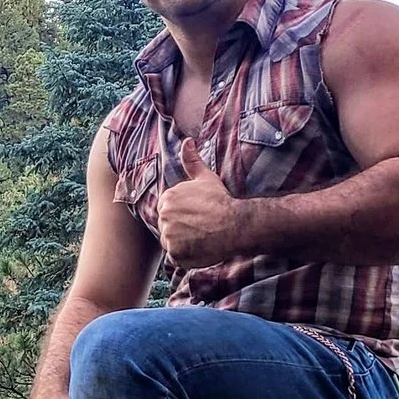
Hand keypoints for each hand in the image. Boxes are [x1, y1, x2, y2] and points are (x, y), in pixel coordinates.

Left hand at [157, 138, 251, 269]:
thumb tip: (187, 140)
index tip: (199, 216)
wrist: (235, 223)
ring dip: (185, 244)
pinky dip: (188, 257)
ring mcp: (168, 235)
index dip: (185, 216)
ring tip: (202, 238)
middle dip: (183, 230)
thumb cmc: (221, 200)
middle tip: (202, 228)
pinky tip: (202, 248)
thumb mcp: (206, 178)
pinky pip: (178, 258)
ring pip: (173, 243)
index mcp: (167, 197)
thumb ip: (192, 161)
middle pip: (169, 227)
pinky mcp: (175, 253)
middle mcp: (163, 215)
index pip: (170, 212)